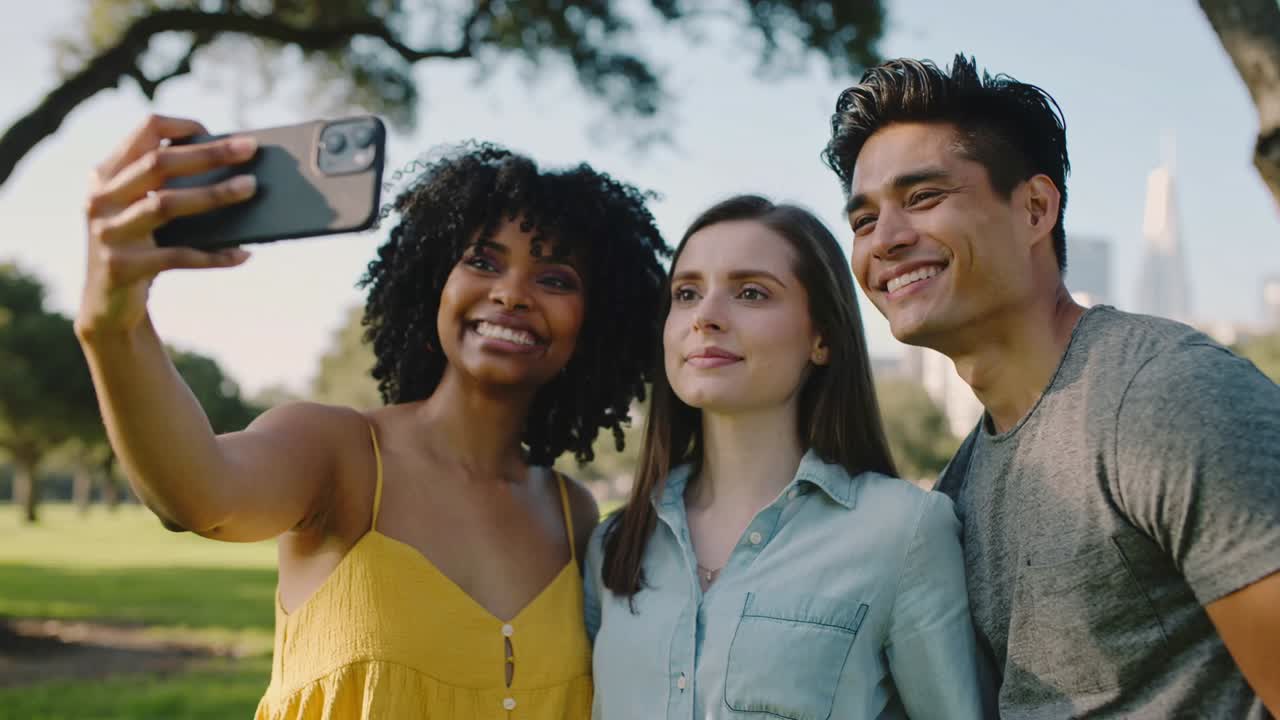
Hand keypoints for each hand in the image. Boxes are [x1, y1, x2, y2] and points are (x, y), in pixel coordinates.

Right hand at [78, 115, 258, 337]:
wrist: (107, 306)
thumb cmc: (140, 248)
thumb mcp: (143, 211)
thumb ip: (169, 187)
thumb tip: (237, 171)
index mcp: (106, 174)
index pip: (145, 131)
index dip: (184, 126)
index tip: (219, 134)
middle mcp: (100, 198)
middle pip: (158, 163)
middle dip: (209, 153)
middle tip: (250, 149)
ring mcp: (107, 232)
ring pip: (165, 204)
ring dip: (213, 194)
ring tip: (251, 188)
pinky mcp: (121, 267)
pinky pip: (177, 256)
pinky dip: (213, 255)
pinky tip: (243, 254)